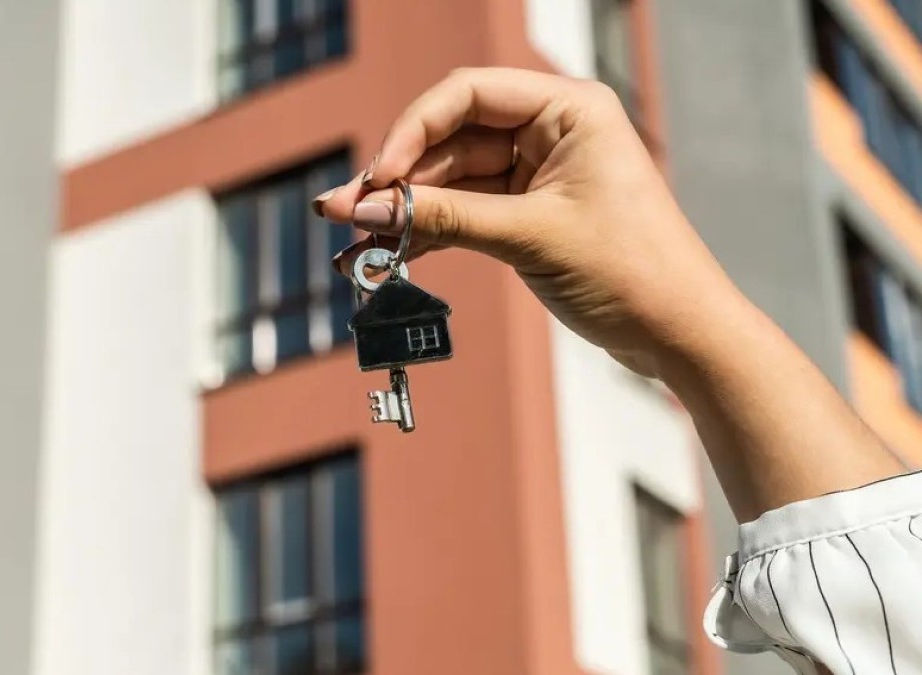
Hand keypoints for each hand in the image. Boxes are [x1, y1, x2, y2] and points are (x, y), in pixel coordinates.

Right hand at [314, 67, 744, 376]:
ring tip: (352, 239)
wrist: (679, 332)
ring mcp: (538, 173)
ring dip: (406, 210)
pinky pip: (466, 211)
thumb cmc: (630, 271)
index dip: (412, 130)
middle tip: (344, 211)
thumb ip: (443, 218)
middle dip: (398, 177)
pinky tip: (388, 253)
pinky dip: (430, 231)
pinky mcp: (530, 213)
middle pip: (452, 137)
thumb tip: (363, 211)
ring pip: (452, 179)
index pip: (467, 95)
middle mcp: (551, 131)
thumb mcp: (528, 237)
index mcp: (568, 109)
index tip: (378, 178)